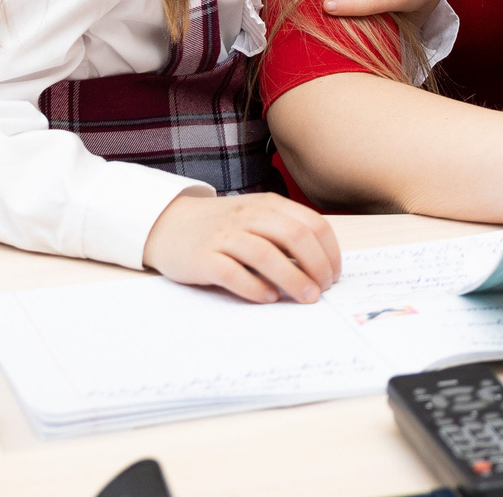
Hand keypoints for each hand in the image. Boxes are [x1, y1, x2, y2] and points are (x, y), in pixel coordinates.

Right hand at [142, 190, 341, 301]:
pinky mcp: (203, 258)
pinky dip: (253, 286)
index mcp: (268, 205)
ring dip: (292, 278)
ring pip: (265, 254)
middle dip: (316, 264)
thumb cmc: (221, 227)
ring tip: (306, 297)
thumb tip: (321, 265)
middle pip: (294, 236)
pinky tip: (268, 298)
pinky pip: (232, 272)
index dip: (329, 251)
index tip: (335, 274)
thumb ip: (284, 234)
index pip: (312, 224)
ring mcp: (224, 236)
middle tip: (324, 288)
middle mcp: (248, 216)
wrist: (168, 224)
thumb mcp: (257, 219)